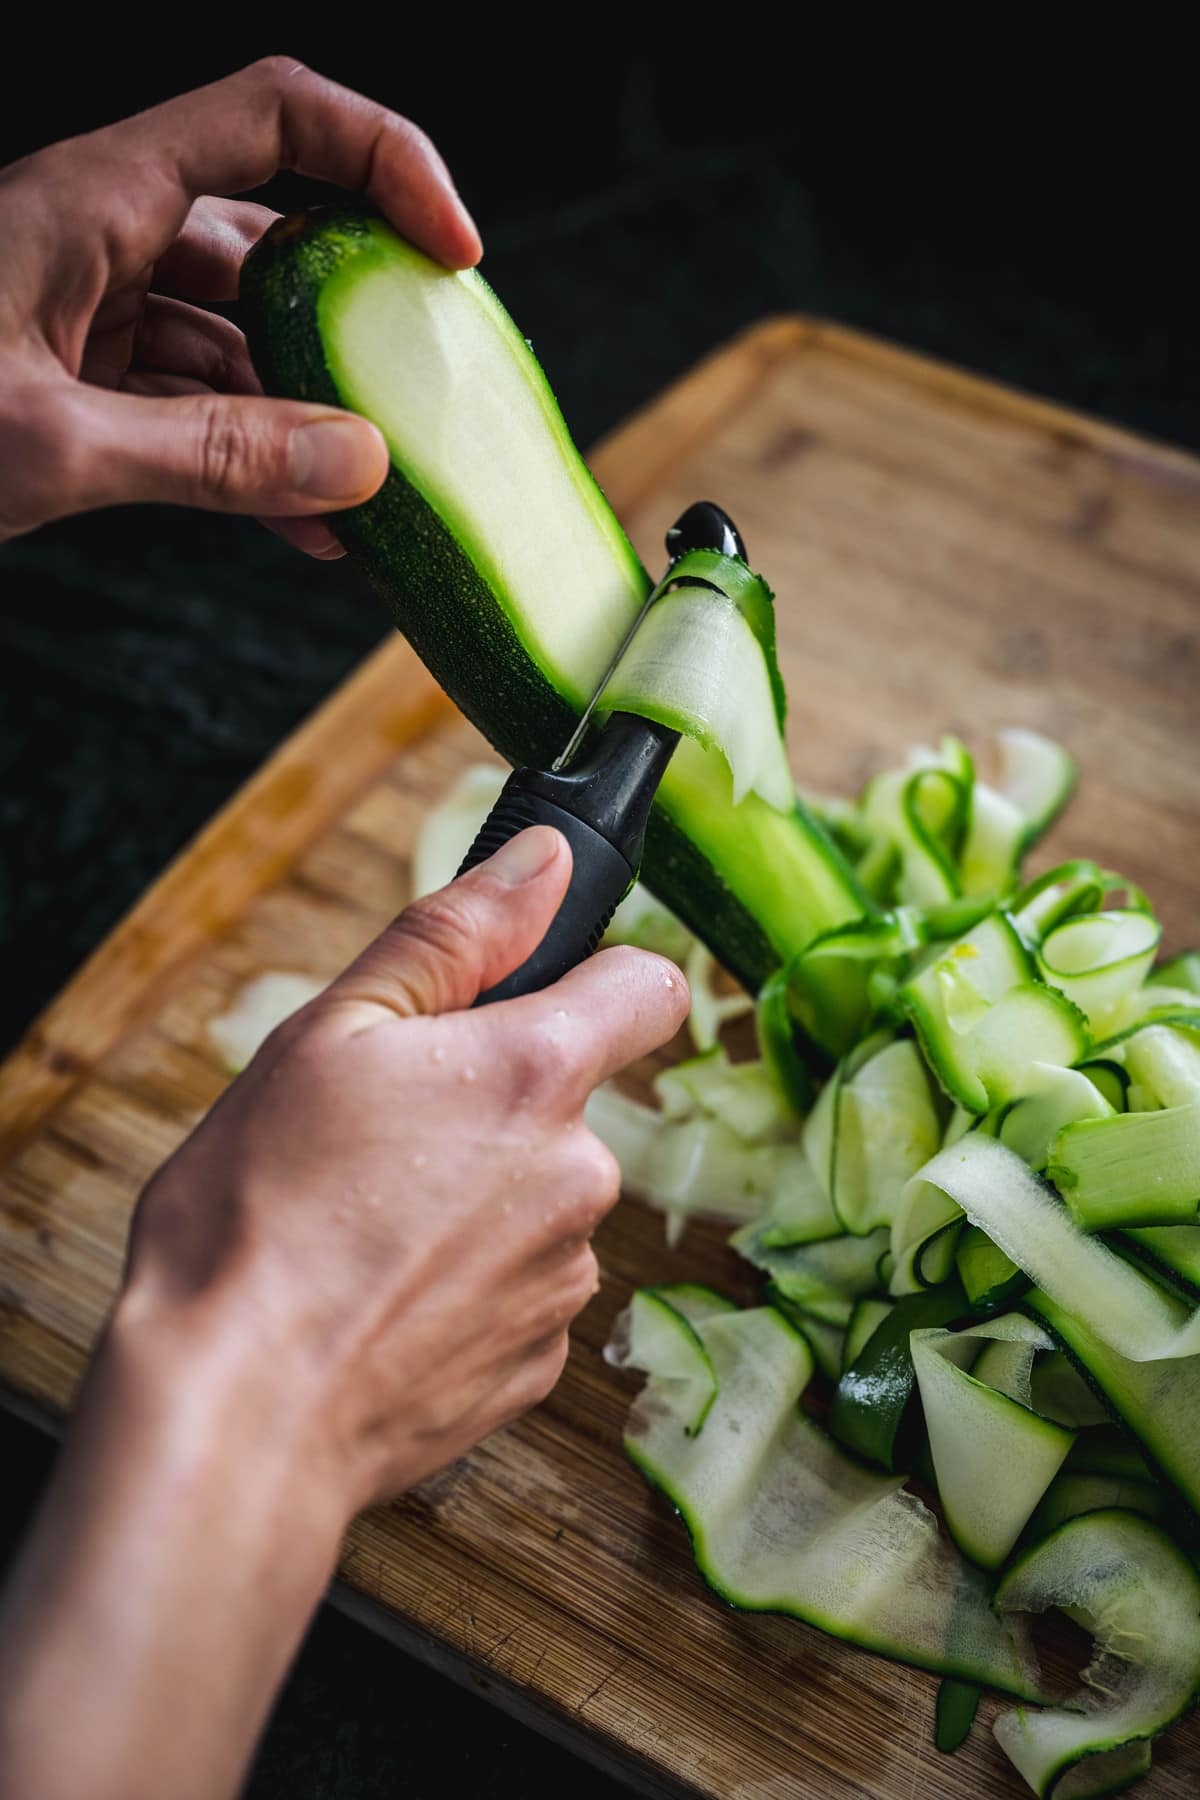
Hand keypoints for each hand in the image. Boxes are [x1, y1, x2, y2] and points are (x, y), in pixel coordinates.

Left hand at [0, 57, 479, 556]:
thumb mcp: (50, 443)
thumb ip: (211, 454)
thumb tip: (360, 466)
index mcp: (97, 198)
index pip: (276, 119)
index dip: (384, 162)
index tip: (452, 250)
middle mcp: (104, 232)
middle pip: (275, 234)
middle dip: (362, 313)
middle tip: (429, 389)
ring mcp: (91, 303)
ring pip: (239, 333)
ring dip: (311, 408)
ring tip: (375, 489)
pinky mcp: (78, 371)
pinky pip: (193, 396)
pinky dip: (252, 451)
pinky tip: (302, 520)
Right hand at [0, 829, 685, 1798]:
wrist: (235, 1416)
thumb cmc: (259, 1217)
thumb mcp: (331, 1034)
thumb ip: (454, 935)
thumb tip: (546, 861)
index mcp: (537, 1075)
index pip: (648, 988)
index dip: (597, 976)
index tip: (536, 997)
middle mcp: (581, 1176)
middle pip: (569, 1103)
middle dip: (492, 1104)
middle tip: (378, 1135)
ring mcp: (564, 1279)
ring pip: (540, 1199)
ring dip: (477, 1198)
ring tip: (363, 1226)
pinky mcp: (537, 1365)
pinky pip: (519, 1289)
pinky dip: (466, 1283)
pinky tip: (380, 1294)